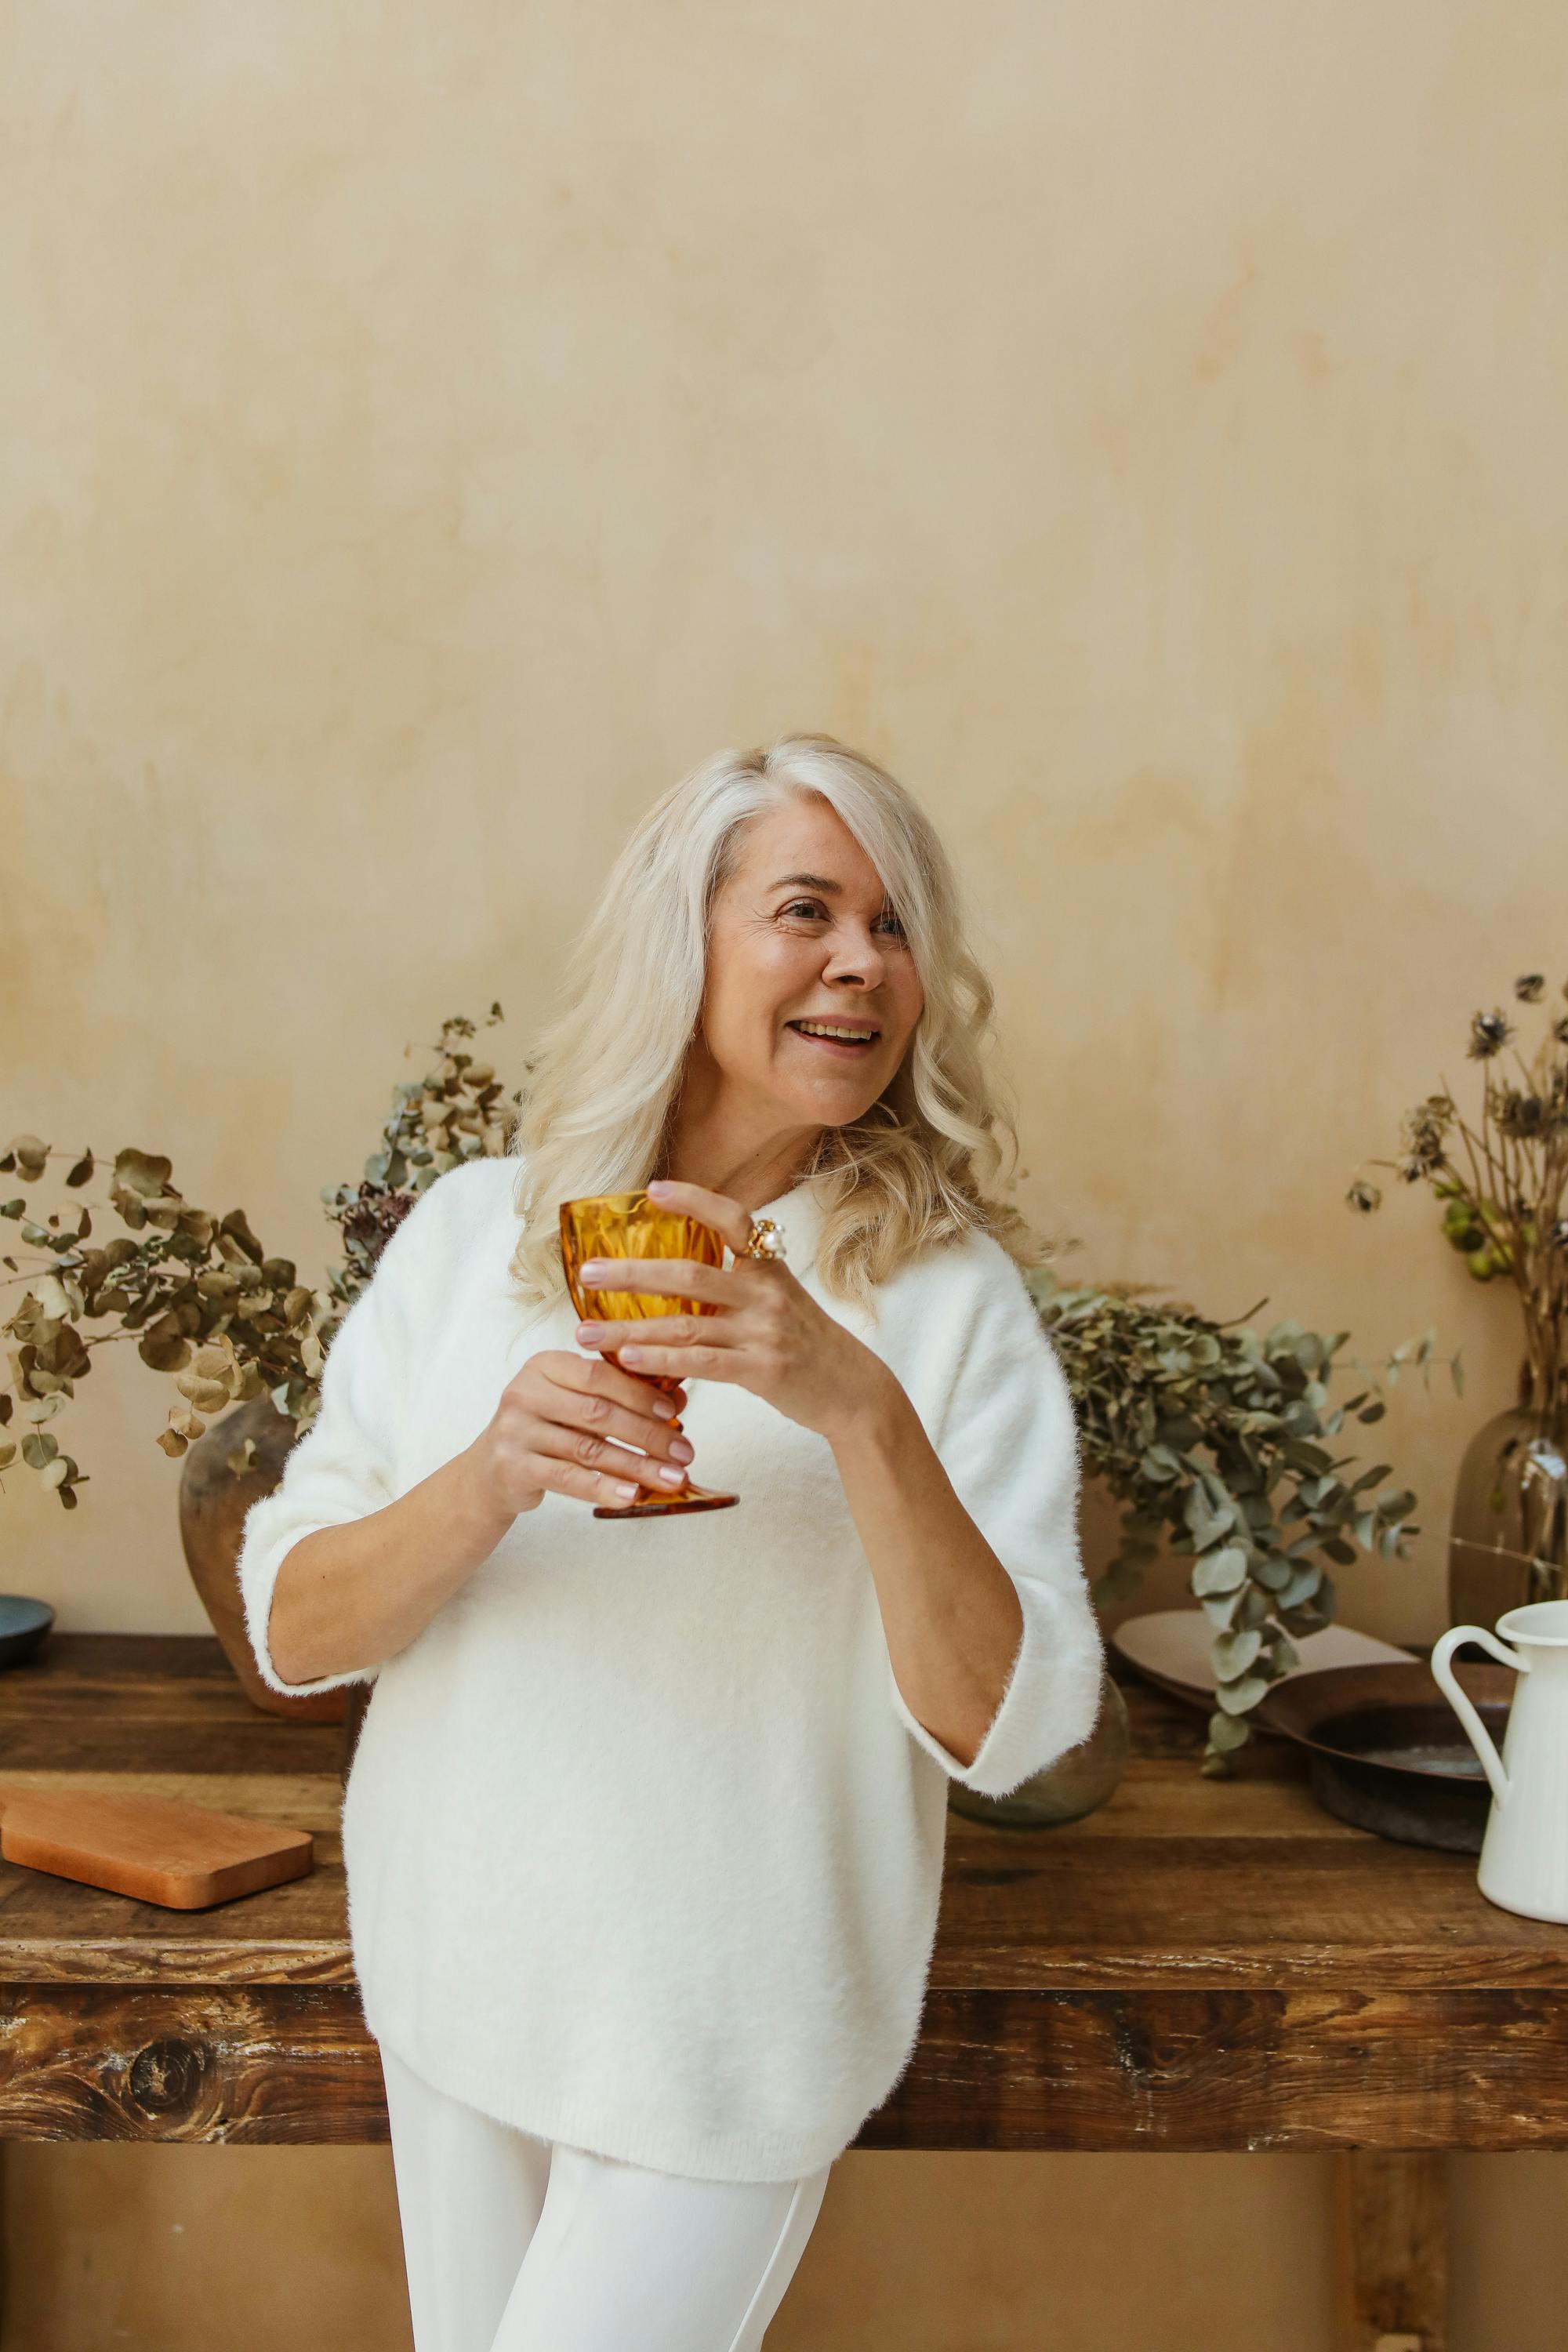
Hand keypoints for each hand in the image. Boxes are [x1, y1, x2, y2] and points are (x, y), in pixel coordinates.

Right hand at [467, 1348, 695, 1514]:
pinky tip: (632, 1495)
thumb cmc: (545, 1430)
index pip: (598, 1373)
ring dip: (636, 1465)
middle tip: (684, 1452)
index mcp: (544, 1366)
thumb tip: (679, 1400)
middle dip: (648, 1434)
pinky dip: (604, 1487)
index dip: (639, 1392)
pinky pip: (568, 1478)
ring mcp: (515, 1430)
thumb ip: (621, 1398)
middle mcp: (525, 1392)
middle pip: (598, 1412)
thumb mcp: (578, 1406)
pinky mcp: (513, 1467)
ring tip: (671, 1478)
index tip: (674, 1412)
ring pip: (588, 1448)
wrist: (490, 1471)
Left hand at [573, 1177, 891, 1440]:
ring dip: (629, 1329)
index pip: (730, 1219)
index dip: (692, 1200)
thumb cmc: (806, 1343)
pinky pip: (701, 1362)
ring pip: (684, 1325)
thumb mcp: (778, 1300)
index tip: (650, 1191)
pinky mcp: (763, 1369)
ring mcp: (765, 1331)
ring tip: (587, 1333)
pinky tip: (629, 1360)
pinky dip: (661, 1360)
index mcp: (767, 1267)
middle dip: (631, 1274)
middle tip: (586, 1272)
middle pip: (688, 1276)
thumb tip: (670, 1278)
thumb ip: (735, 1285)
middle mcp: (766, 1293)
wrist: (852, 1388)